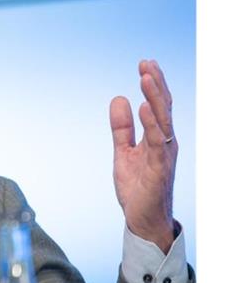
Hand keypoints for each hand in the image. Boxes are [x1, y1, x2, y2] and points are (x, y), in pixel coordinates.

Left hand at [109, 59, 177, 253]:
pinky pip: (157, 143)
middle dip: (155, 84)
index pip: (158, 106)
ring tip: (146, 77)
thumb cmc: (137, 188)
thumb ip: (121, 128)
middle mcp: (164, 143)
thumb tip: (119, 99)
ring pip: (162, 120)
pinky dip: (152, 124)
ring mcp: (163, 155)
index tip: (145, 63)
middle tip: (146, 62)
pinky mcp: (158, 169)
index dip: (153, 84)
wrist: (142, 220)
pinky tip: (146, 108)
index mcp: (157, 138)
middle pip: (163, 108)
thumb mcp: (123, 152)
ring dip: (155, 97)